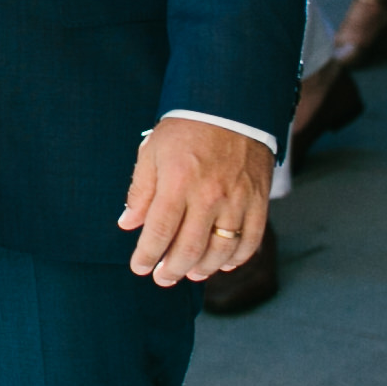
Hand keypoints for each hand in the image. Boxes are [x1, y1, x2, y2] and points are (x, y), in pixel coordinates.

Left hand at [119, 118, 272, 286]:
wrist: (231, 107)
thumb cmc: (185, 130)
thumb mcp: (153, 153)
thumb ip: (141, 191)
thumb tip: (128, 223)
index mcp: (178, 183)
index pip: (159, 231)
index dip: (148, 255)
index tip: (139, 268)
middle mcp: (209, 196)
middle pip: (189, 248)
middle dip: (172, 269)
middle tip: (162, 278)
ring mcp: (237, 200)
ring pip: (221, 250)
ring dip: (203, 268)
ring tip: (190, 274)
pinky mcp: (258, 200)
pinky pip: (251, 239)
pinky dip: (238, 257)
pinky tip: (225, 264)